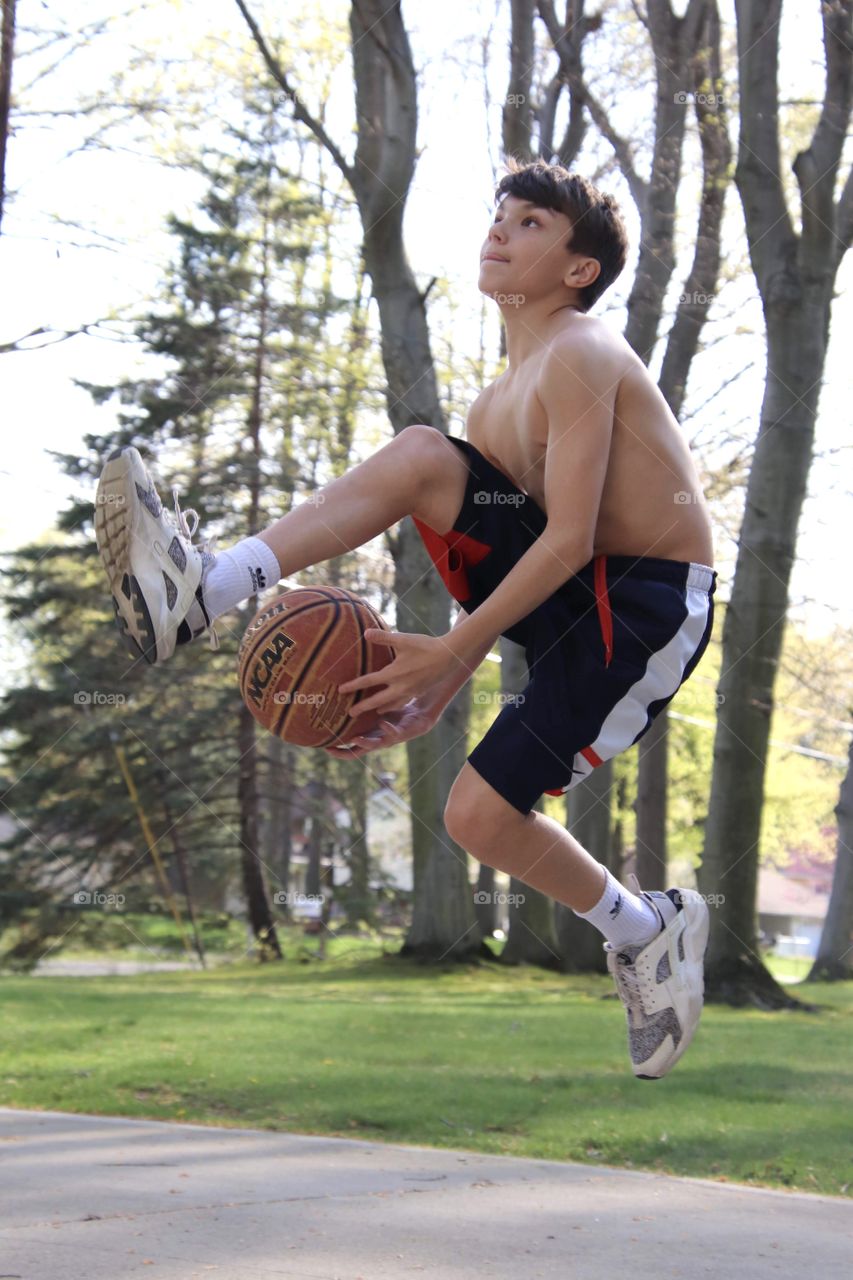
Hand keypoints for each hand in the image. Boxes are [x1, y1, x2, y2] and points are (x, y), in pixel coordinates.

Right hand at [323, 697, 438, 757]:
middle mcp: (378, 740)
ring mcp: (390, 738)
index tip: (324, 747)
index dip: (338, 750)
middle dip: (345, 753)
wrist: (421, 713)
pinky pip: (394, 733)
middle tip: (331, 750)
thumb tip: (344, 693)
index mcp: (370, 735)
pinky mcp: (403, 733)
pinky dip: (388, 730)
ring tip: (355, 739)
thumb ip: (363, 705)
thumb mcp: (376, 708)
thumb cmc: (397, 710)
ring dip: (365, 743)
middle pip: (359, 752)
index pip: (351, 747)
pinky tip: (383, 723)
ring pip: (375, 745)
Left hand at [337, 629, 460, 717]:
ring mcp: (410, 692)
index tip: (340, 690)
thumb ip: (383, 637)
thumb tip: (365, 633)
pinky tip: (391, 705)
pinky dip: (394, 706)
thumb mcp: (402, 639)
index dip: (353, 686)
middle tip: (350, 714)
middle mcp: (400, 687)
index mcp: (394, 673)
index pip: (368, 681)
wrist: (449, 657)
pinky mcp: (418, 692)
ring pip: (391, 705)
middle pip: (377, 700)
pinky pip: (402, 703)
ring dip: (379, 709)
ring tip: (372, 712)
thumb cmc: (425, 646)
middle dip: (363, 707)